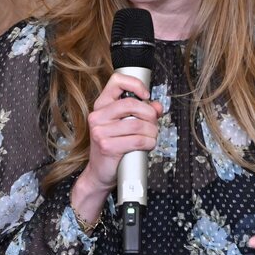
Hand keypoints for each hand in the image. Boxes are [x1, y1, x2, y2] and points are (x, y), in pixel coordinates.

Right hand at [80, 72, 162, 194]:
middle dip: (150, 115)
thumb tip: (157, 106)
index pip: (117, 81)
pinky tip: (147, 145)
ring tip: (151, 137)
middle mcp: (98, 116)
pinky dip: (149, 143)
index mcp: (101, 105)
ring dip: (152, 132)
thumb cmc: (113, 147)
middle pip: (132, 104)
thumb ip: (142, 112)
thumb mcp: (125, 126)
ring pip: (138, 124)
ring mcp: (100, 131)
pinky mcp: (107, 146)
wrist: (99, 172)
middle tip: (153, 124)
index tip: (146, 95)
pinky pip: (138, 140)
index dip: (135, 84)